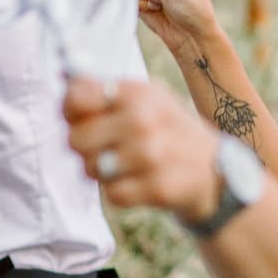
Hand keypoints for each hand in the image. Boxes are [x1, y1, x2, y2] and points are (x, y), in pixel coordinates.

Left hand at [65, 76, 221, 223]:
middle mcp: (143, 119)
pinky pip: (112, 194)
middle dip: (83, 148)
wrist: (212, 167)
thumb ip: (103, 92)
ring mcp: (151, 155)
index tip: (82, 119)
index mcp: (136, 92)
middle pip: (75, 139)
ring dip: (101, 171)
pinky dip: (119, 191)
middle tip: (103, 148)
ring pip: (91, 168)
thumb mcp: (143, 98)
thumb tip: (65, 83)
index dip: (70, 112)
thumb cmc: (164, 129)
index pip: (75, 98)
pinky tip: (137, 181)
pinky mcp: (157, 187)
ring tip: (123, 165)